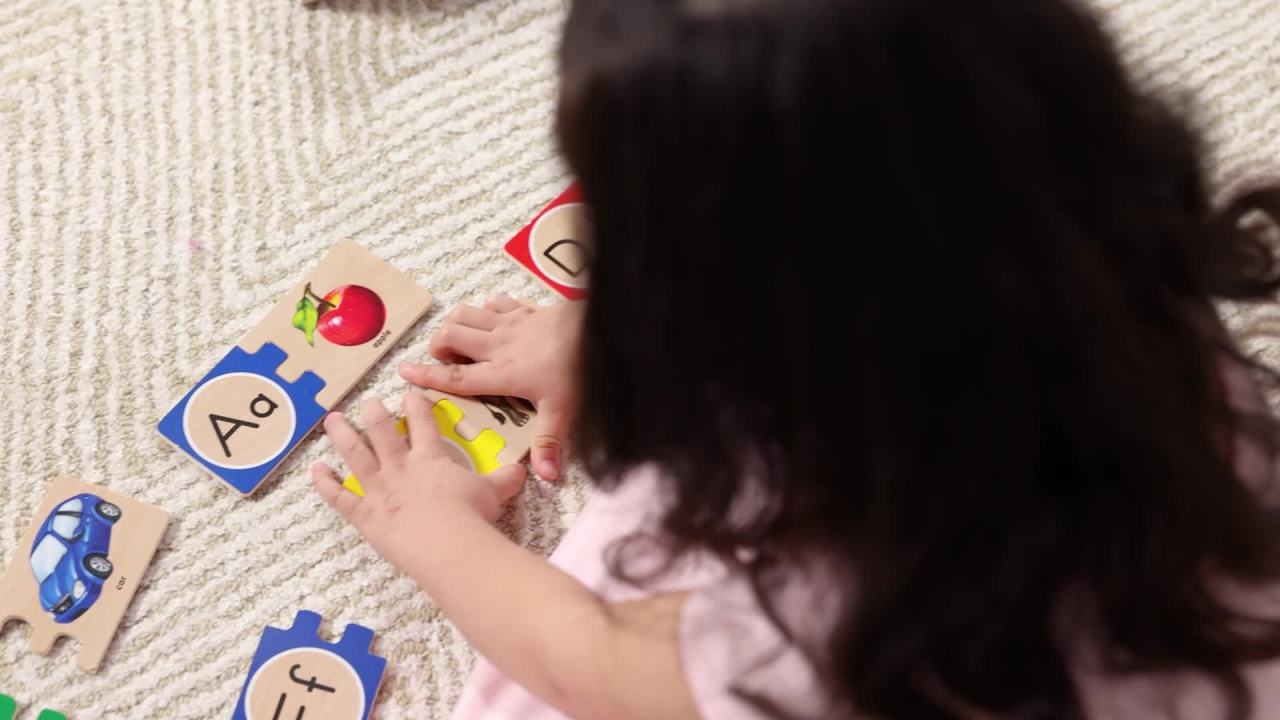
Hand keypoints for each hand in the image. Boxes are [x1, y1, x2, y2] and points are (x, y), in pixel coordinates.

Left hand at [311, 393, 526, 571]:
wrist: (447, 543)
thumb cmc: (471, 515)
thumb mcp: (494, 492)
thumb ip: (505, 479)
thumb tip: (524, 470)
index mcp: (430, 459)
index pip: (424, 424)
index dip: (417, 406)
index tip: (410, 393)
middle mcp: (400, 467)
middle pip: (382, 432)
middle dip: (374, 414)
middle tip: (368, 402)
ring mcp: (379, 489)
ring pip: (355, 455)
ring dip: (342, 436)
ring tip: (332, 419)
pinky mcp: (365, 514)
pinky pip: (340, 497)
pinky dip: (325, 484)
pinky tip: (315, 470)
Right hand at [400, 294, 582, 480]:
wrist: (600, 330)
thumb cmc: (581, 371)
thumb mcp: (564, 411)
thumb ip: (549, 443)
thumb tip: (545, 477)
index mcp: (502, 373)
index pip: (456, 377)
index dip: (427, 375)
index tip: (404, 372)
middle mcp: (498, 345)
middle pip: (451, 336)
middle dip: (438, 346)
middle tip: (445, 362)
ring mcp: (510, 323)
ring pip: (466, 313)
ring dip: (455, 325)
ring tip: (461, 343)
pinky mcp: (525, 308)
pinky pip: (493, 303)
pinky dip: (484, 310)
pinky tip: (491, 322)